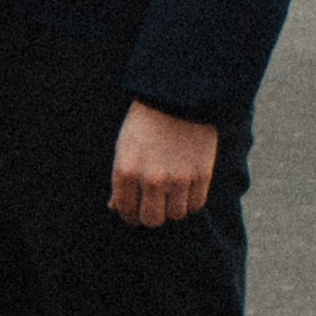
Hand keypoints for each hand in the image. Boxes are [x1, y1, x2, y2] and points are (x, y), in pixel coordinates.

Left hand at [110, 102, 217, 227]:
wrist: (179, 95)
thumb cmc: (146, 120)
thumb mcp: (125, 146)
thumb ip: (120, 180)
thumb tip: (114, 207)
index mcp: (126, 171)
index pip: (126, 211)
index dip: (131, 215)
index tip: (136, 212)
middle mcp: (151, 179)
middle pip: (151, 220)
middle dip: (151, 216)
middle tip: (155, 206)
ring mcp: (178, 179)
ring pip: (175, 215)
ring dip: (173, 208)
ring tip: (172, 193)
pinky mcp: (201, 176)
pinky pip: (196, 205)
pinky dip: (191, 201)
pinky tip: (187, 188)